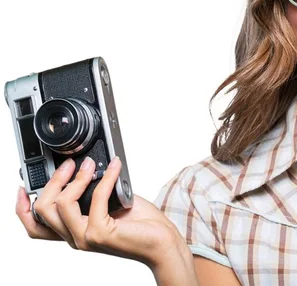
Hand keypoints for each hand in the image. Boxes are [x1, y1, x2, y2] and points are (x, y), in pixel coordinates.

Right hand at [15, 156, 184, 268]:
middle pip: (43, 210)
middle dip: (54, 180)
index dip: (23, 207)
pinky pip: (96, 197)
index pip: (35, 226)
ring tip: (90, 165)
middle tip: (71, 164)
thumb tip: (89, 168)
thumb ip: (94, 193)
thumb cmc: (142, 225)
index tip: (24, 186)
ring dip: (76, 178)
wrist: (162, 243)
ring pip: (61, 204)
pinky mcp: (100, 234)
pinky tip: (116, 168)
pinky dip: (106, 178)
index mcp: (73, 232)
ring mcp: (85, 238)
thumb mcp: (111, 205)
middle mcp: (75, 238)